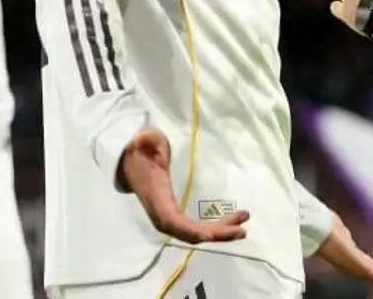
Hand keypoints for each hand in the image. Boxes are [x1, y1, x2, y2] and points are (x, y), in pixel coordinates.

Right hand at [119, 127, 249, 242]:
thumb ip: (145, 142)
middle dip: (216, 233)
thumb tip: (143, 140)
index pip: (172, 222)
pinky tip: (230, 220)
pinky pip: (195, 227)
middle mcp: (162, 213)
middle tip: (242, 229)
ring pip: (195, 232)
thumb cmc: (141, 150)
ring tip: (243, 219)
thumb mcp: (144, 143)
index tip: (210, 233)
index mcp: (156, 197)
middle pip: (190, 233)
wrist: (129, 158)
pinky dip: (214, 227)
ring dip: (219, 231)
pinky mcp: (176, 212)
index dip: (191, 231)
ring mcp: (170, 215)